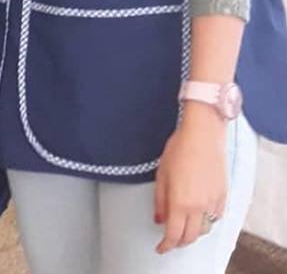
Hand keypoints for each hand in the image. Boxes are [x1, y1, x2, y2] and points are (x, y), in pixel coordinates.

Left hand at [154, 104, 227, 253]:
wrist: (203, 133)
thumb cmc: (180, 148)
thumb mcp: (161, 173)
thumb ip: (160, 199)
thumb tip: (159, 218)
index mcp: (180, 202)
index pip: (173, 235)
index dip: (166, 245)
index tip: (160, 248)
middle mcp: (199, 206)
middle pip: (190, 237)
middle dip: (179, 242)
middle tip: (170, 239)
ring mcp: (213, 202)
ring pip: (204, 230)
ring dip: (193, 232)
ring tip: (184, 226)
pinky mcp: (223, 196)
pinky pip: (216, 217)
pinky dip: (207, 220)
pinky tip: (199, 213)